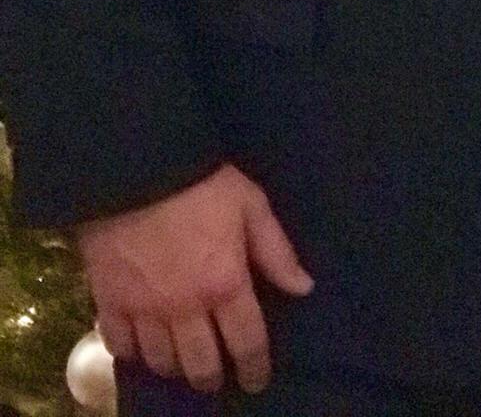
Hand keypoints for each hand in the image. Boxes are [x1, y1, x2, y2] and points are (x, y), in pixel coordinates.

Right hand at [76, 163, 312, 395]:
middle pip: (200, 363)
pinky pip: (119, 345)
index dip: (255, 367)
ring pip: (160, 360)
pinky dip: (131, 353)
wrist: (138, 168)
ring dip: (174, 367)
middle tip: (217, 379)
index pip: (246, 342)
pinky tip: (139, 349)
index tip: (257, 380)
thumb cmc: (203, 183)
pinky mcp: (109, 302)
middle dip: (212, 377)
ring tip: (182, 364)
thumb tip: (304, 287)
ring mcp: (144, 309)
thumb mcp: (251, 206)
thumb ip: (276, 251)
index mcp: (225, 285)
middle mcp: (185, 308)